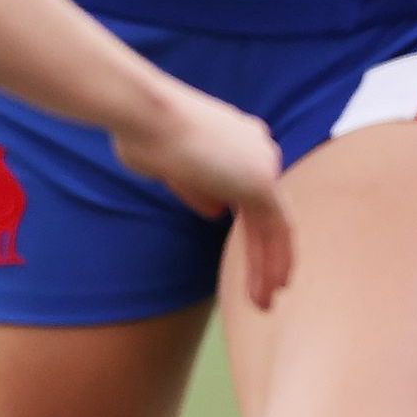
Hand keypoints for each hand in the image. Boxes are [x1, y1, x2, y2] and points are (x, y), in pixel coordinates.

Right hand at [105, 84, 294, 304]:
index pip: (251, 193)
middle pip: (269, 213)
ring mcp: (262, 163)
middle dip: (267, 254)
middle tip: (268, 289)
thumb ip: (198, 188)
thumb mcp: (169, 165)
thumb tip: (218, 212)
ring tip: (264, 303)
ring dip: (270, 266)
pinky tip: (268, 289)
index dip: (253, 229)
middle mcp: (258, 148)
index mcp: (239, 138)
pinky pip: (275, 230)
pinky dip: (272, 261)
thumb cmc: (141, 131)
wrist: (144, 113)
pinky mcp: (261, 180)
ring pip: (275, 226)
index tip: (250, 257)